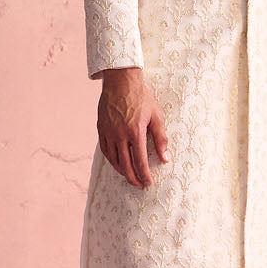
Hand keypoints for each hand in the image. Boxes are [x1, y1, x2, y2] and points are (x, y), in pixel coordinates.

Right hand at [97, 68, 169, 188]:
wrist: (121, 81)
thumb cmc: (142, 97)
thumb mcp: (156, 116)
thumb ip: (161, 138)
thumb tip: (165, 158)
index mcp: (135, 132)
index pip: (139, 161)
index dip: (144, 175)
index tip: (148, 183)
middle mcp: (120, 135)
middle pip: (125, 165)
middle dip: (133, 178)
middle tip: (139, 185)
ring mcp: (108, 132)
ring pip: (113, 160)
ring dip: (122, 171)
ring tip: (130, 176)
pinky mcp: (101, 129)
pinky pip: (105, 150)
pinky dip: (112, 160)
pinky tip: (118, 163)